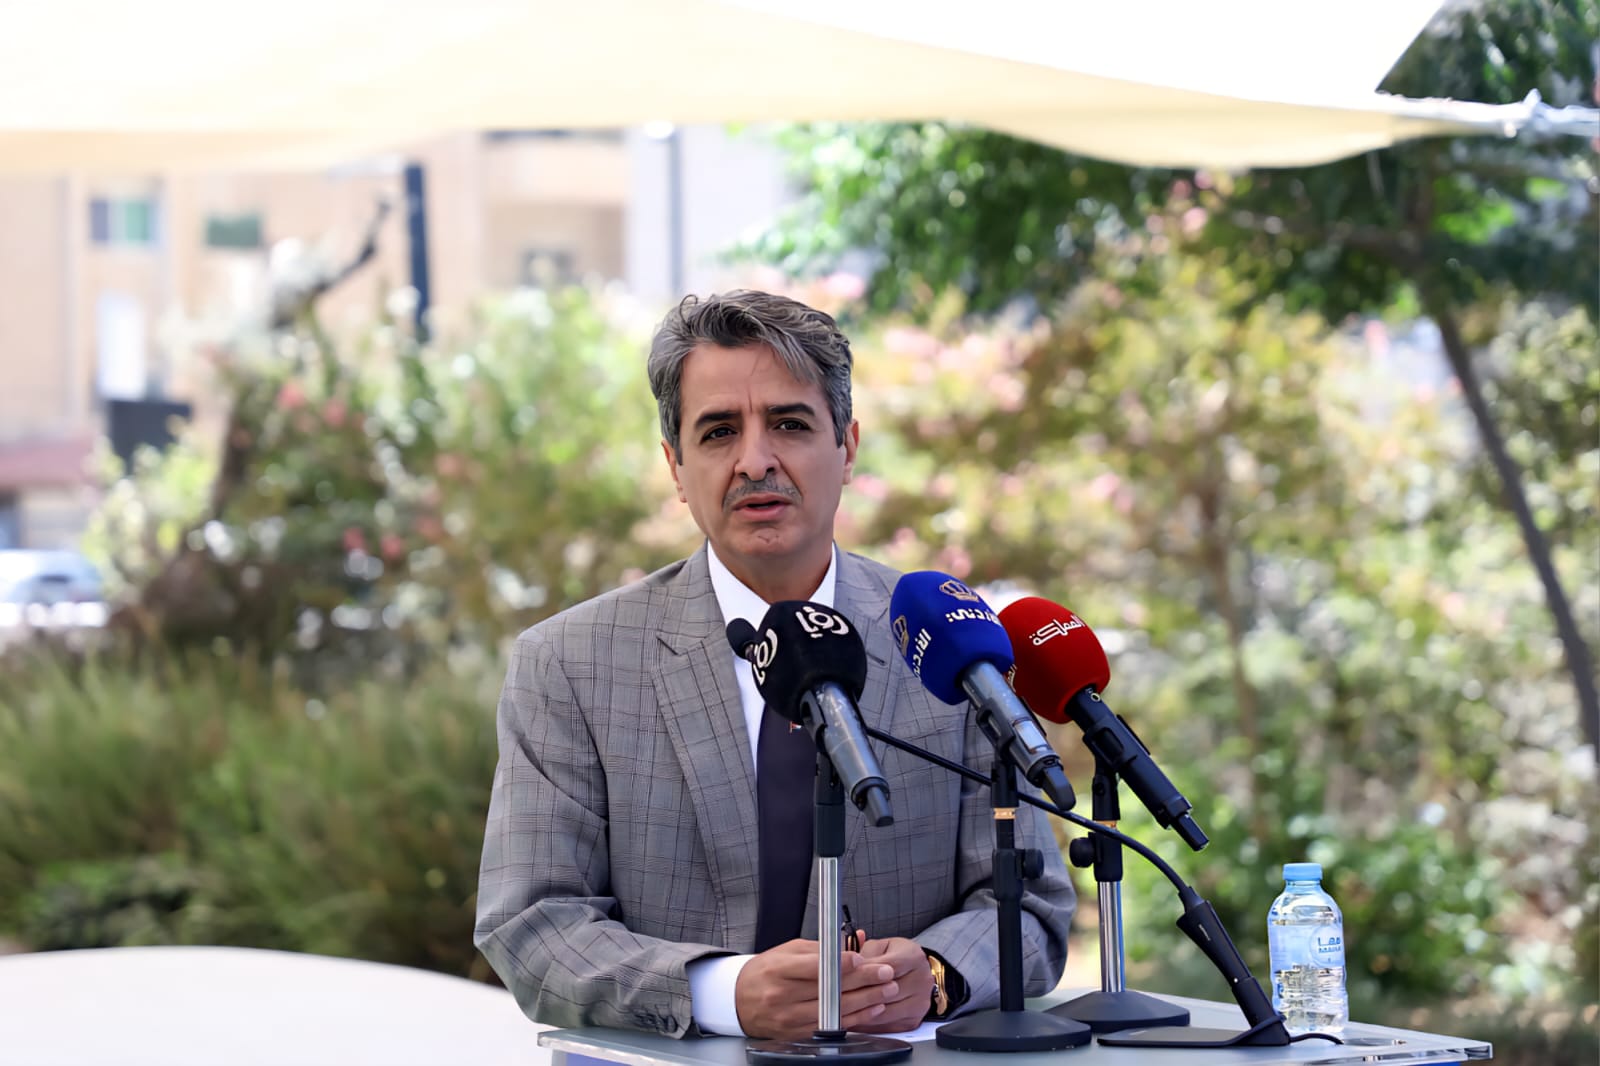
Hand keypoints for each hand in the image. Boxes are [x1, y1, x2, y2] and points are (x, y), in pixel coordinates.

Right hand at [734, 938, 899, 1039]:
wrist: (738, 1001)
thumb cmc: (765, 972)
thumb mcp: (787, 951)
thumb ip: (820, 949)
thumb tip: (851, 944)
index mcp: (778, 971)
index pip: (814, 967)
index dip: (840, 964)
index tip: (862, 960)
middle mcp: (782, 996)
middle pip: (829, 990)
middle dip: (863, 981)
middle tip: (886, 974)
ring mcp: (790, 1018)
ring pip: (835, 1010)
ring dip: (865, 1001)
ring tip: (886, 990)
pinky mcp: (797, 1034)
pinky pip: (832, 1026)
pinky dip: (855, 1018)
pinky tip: (871, 1009)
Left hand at [849, 936, 935, 1033]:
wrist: (914, 972)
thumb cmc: (895, 956)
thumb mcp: (880, 946)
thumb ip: (864, 953)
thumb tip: (845, 962)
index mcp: (914, 957)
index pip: (889, 967)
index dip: (866, 973)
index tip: (846, 975)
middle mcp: (921, 981)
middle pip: (886, 993)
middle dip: (858, 994)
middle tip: (836, 995)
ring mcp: (919, 1003)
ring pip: (883, 1013)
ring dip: (860, 1013)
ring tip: (840, 1008)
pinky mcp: (912, 1020)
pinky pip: (885, 1026)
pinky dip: (867, 1023)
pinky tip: (853, 1018)